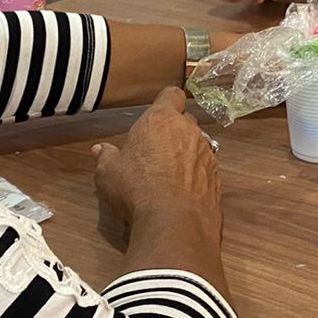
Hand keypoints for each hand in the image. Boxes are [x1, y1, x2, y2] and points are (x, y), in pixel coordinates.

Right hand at [92, 87, 220, 238]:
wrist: (174, 223)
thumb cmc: (137, 189)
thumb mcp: (109, 172)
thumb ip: (106, 156)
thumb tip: (100, 149)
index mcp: (161, 120)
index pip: (171, 95)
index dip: (166, 102)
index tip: (157, 114)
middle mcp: (189, 131)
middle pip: (185, 121)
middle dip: (173, 131)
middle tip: (155, 151)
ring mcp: (207, 155)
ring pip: (197, 146)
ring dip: (186, 155)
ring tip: (168, 176)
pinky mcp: (217, 179)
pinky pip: (205, 170)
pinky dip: (196, 176)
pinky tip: (181, 193)